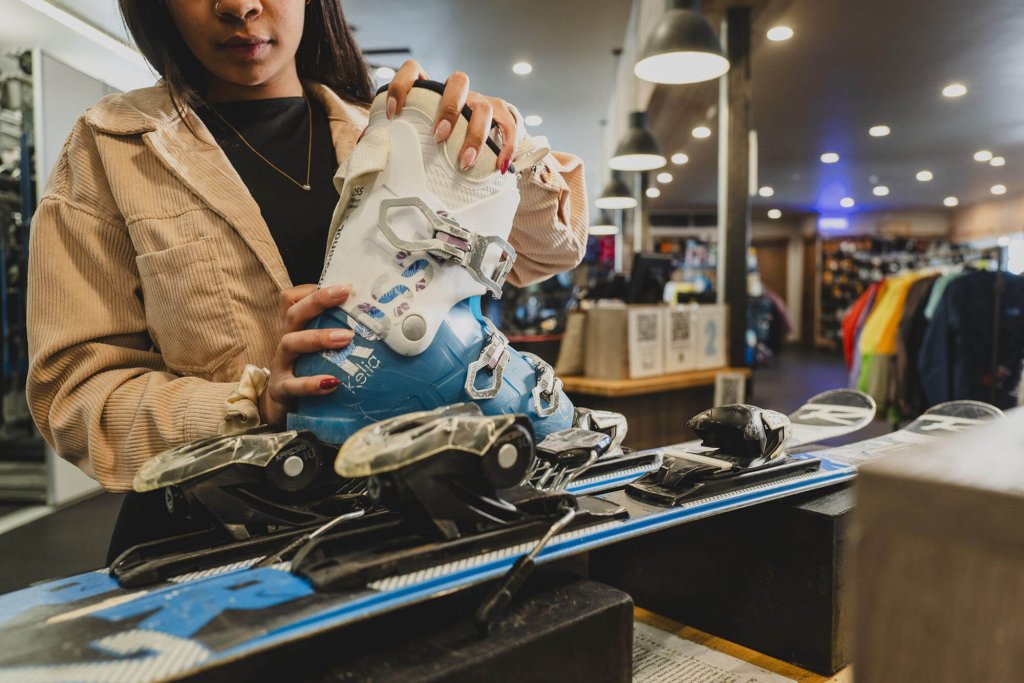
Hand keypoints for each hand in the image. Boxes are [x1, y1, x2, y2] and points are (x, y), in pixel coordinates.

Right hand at [260, 283, 353, 425]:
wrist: (282, 408)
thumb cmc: (308, 372)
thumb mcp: (321, 350)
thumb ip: (341, 334)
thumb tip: (381, 323)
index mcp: (296, 329)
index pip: (294, 299)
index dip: (314, 289)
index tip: (345, 286)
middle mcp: (287, 340)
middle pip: (294, 313)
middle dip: (318, 301)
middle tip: (344, 293)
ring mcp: (282, 364)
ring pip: (291, 343)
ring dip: (318, 337)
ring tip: (345, 338)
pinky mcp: (281, 389)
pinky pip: (293, 385)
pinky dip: (311, 384)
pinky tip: (331, 383)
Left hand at [386, 59, 517, 173]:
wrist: (475, 144)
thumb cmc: (435, 140)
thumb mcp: (415, 134)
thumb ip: (393, 137)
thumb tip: (368, 147)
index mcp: (433, 90)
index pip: (413, 69)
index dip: (402, 86)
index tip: (393, 114)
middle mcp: (461, 92)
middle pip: (459, 81)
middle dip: (449, 109)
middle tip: (438, 137)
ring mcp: (484, 103)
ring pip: (485, 108)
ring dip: (475, 135)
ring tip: (464, 162)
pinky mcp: (503, 119)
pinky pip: (511, 128)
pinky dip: (507, 147)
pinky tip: (499, 167)